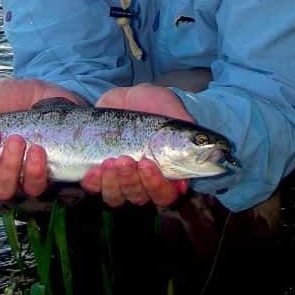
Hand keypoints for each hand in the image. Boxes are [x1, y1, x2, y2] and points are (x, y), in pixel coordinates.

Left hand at [81, 84, 192, 207]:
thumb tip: (200, 145)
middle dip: (132, 181)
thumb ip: (183, 122)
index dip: (157, 187)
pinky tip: (96, 169)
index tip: (148, 165)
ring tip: (111, 160)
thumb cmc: (150, 103)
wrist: (120, 96)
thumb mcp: (169, 106)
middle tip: (125, 159)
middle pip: (140, 197)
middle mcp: (143, 180)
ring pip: (117, 197)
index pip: (166, 195)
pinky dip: (94, 183)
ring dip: (114, 182)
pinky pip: (95, 189)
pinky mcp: (99, 175)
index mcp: (165, 171)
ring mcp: (120, 179)